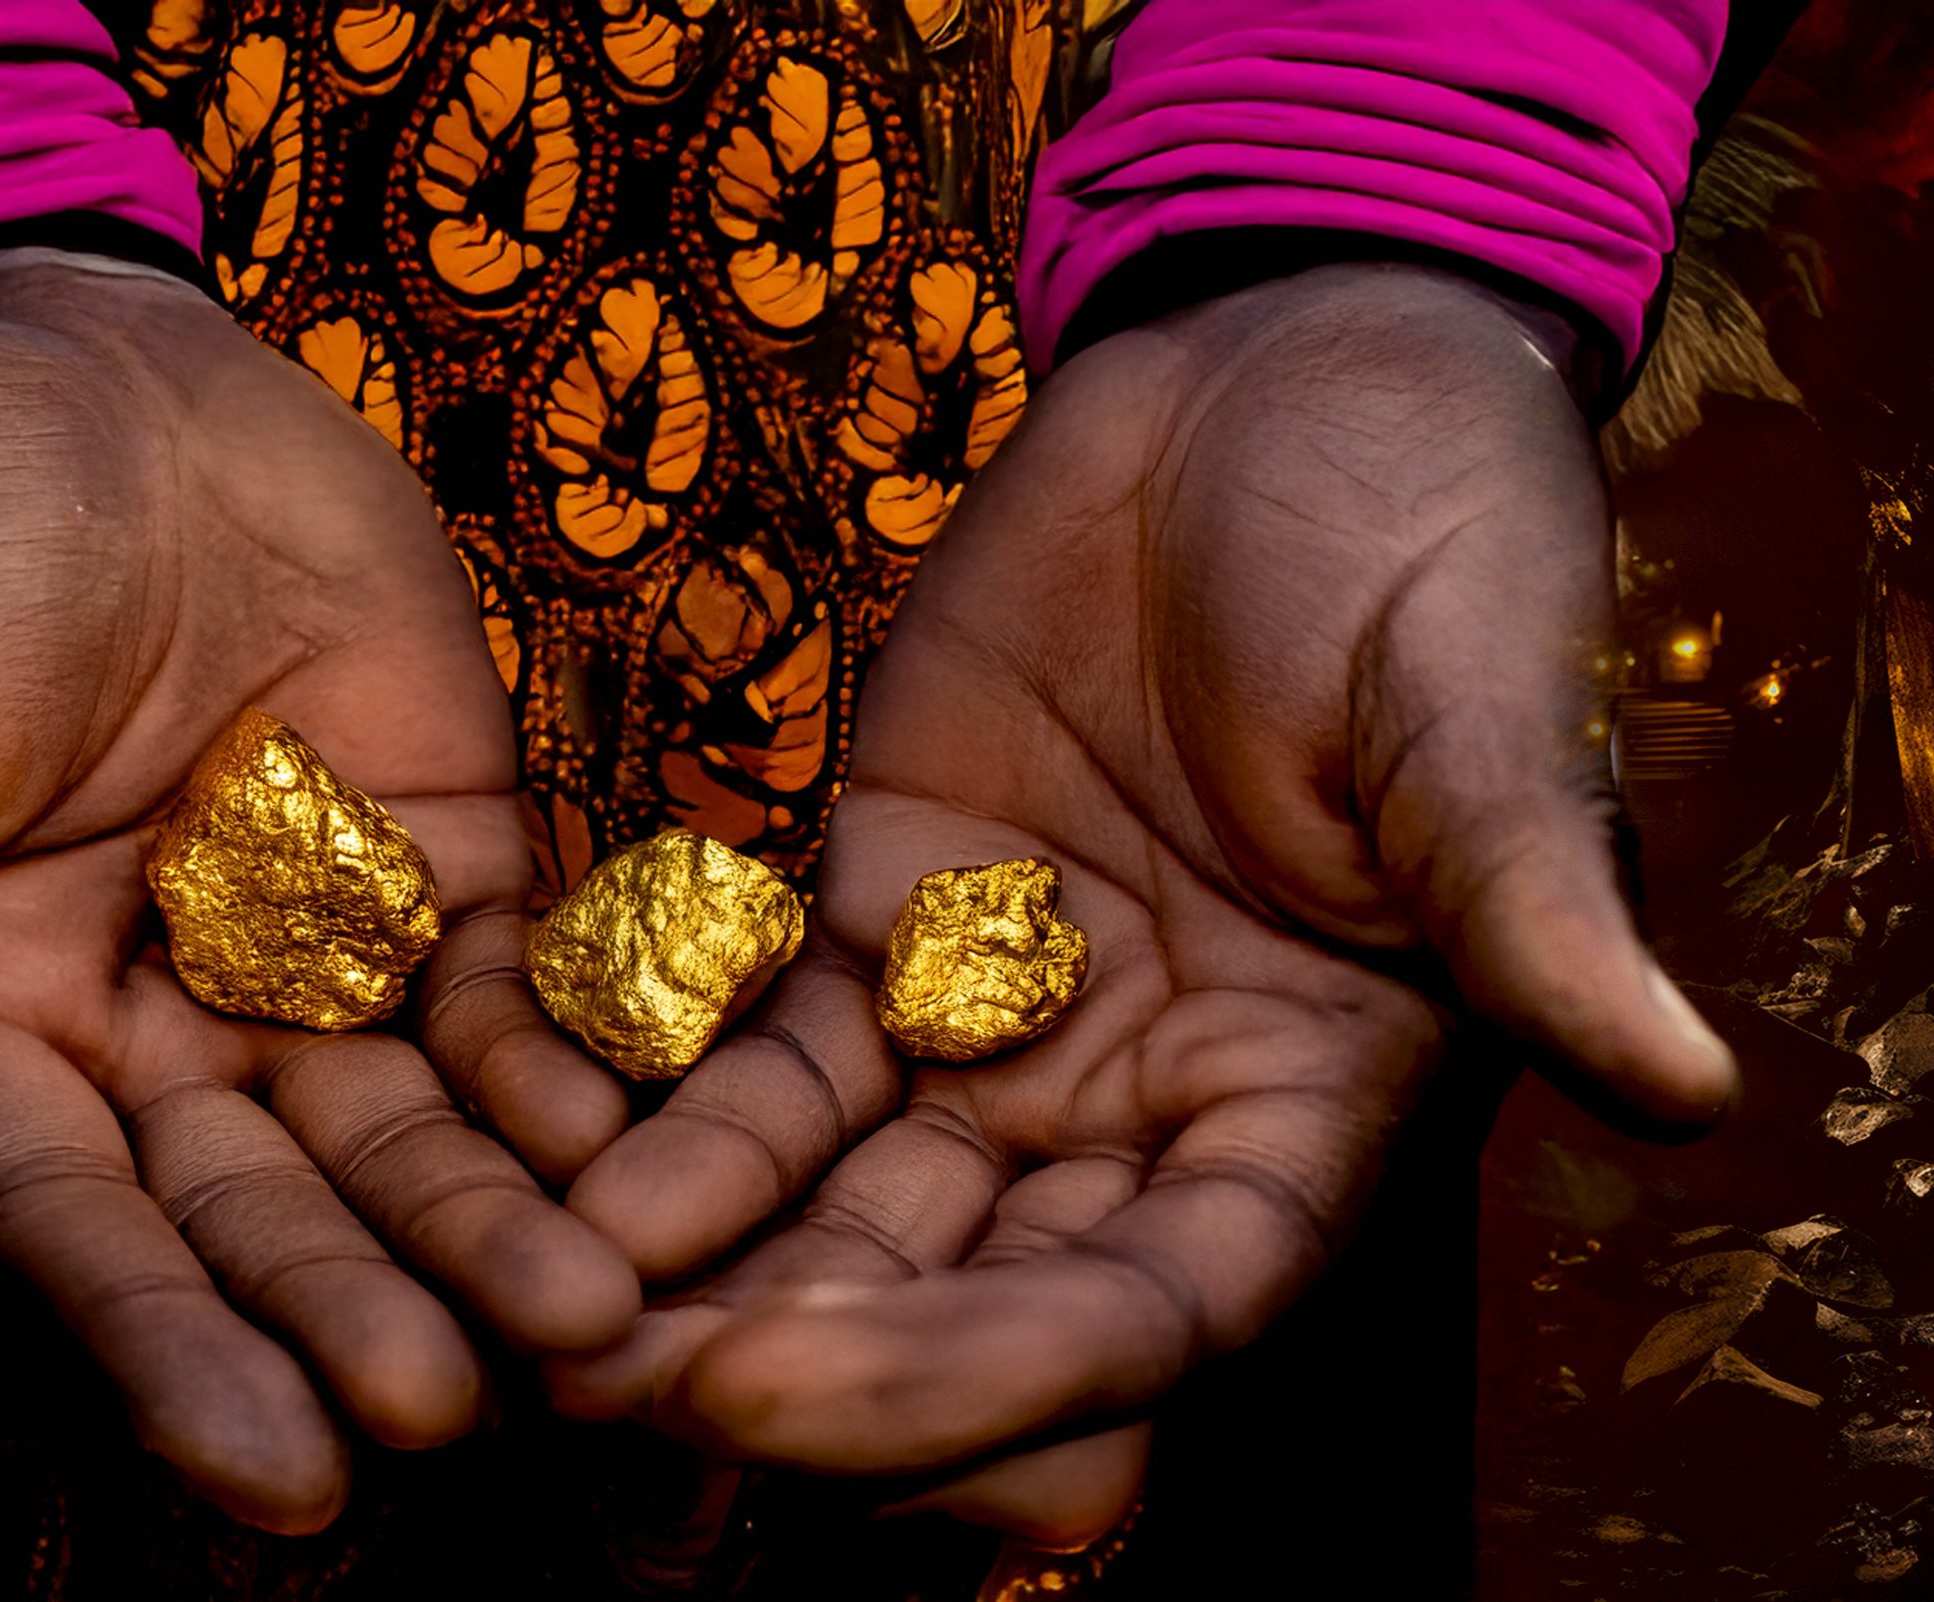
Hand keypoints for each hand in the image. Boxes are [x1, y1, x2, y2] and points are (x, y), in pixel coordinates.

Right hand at [0, 249, 634, 1529]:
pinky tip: (657, 1136)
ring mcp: (308, 950)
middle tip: (453, 1417)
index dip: (169, 1348)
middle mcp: (146, 1025)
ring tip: (600, 1320)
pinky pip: (521, 986)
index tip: (276, 1480)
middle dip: (357, 1313)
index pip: (72, 1220)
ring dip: (500, 1225)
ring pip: (411, 1127)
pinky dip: (585, 1060)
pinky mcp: (444, 861)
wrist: (80, 354)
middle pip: (262, 1208)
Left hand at [549, 264, 1738, 1536]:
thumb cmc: (1427, 528)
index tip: (784, 1395)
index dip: (978, 1371)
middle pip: (961, 1281)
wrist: (1276, 370)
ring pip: (833, 1184)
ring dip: (686, 1248)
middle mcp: (1138, 1094)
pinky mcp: (873, 899)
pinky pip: (747, 1028)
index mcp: (1306, 1096)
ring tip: (528, 1294)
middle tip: (599, 1381)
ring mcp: (994, 1009)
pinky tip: (520, 1122)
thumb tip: (1685, 1083)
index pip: (1150, 1301)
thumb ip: (1522, 897)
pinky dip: (647, 1083)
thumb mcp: (1475, 704)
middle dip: (789, 1343)